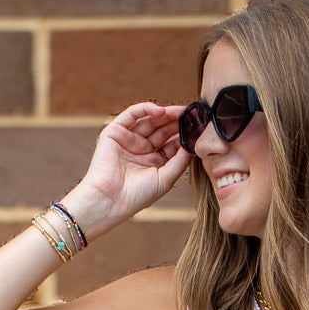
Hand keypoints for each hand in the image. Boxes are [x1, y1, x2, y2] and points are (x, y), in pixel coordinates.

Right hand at [66, 101, 190, 237]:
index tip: (198, 129)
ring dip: (165, 114)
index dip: (184, 135)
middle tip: (191, 115)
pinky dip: (146, 109)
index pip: (172, 143)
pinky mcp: (115, 132)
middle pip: (162, 130)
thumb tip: (192, 143)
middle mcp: (141, 150)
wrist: (110, 200)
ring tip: (180, 112)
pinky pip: (132, 114)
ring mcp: (128, 140)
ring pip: (150, 120)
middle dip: (176, 122)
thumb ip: (180, 161)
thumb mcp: (166, 178)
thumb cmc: (137, 196)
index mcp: (154, 162)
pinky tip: (160, 111)